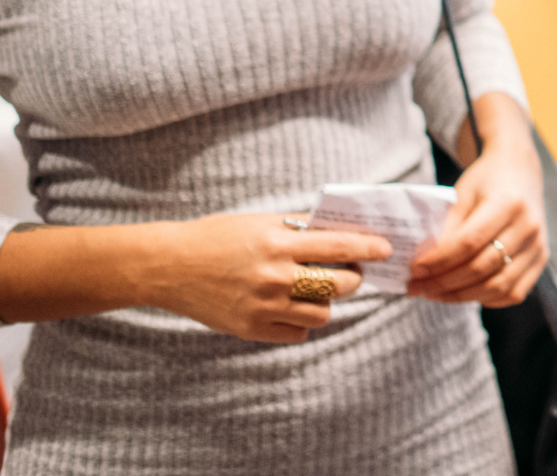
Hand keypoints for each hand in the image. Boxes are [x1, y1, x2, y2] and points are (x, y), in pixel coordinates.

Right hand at [152, 213, 391, 343]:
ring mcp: (263, 307)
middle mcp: (275, 277)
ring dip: (328, 302)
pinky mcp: (251, 330)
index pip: (340, 247)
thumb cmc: (218, 237)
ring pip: (322, 313)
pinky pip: (298, 333)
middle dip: (353, 278)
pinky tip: (295, 307)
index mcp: (279, 244)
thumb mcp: (260, 222)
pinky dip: (303, 322)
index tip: (385, 249)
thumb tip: (338, 233)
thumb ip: (298, 229)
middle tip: (351, 272)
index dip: (368, 249)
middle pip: (339, 286)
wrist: (171, 266)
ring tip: (319, 289)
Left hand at [407, 125, 547, 307]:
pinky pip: (513, 293)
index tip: (414, 270)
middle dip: (443, 283)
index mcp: (508, 203)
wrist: (520, 170)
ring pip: (497, 286)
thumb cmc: (487, 180)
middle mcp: (528, 226)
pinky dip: (486, 299)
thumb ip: (447, 229)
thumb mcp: (462, 194)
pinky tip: (465, 292)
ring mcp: (538, 245)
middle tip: (416, 287)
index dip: (439, 261)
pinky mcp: (541, 259)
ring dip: (460, 296)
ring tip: (434, 293)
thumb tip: (424, 267)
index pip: (469, 242)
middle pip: (481, 267)